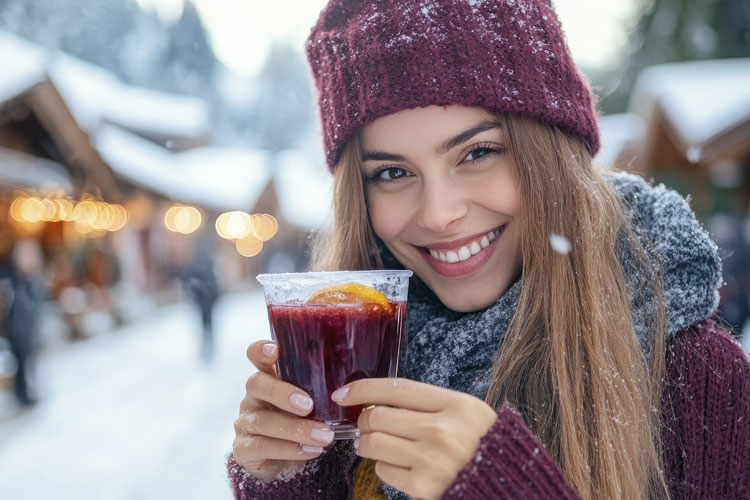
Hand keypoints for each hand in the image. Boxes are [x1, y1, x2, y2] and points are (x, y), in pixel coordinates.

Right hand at [232, 340, 335, 480]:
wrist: (284, 464)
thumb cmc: (303, 422)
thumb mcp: (312, 401)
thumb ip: (322, 387)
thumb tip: (357, 379)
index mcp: (269, 377)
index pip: (256, 356)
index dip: (260, 350)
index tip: (274, 349)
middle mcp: (253, 396)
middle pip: (256, 384)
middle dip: (282, 393)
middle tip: (309, 406)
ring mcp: (245, 421)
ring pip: (263, 420)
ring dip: (296, 429)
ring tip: (324, 436)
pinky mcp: (244, 448)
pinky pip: (261, 447)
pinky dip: (289, 449)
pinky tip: (311, 450)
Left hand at [332, 378, 497, 499]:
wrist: (503, 484)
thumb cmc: (481, 447)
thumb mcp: (466, 414)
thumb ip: (429, 404)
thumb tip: (378, 401)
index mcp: (457, 406)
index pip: (396, 388)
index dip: (363, 388)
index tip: (343, 393)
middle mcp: (443, 430)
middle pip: (378, 416)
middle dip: (365, 421)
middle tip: (368, 426)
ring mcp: (432, 460)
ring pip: (373, 443)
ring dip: (369, 444)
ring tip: (380, 446)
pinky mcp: (423, 488)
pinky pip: (384, 470)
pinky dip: (385, 467)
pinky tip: (401, 466)